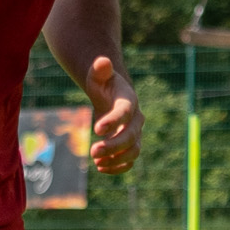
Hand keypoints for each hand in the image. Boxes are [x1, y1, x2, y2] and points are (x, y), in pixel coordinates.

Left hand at [85, 55, 141, 174]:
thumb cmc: (104, 84)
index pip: (125, 113)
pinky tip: (101, 168)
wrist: (112, 95)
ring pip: (133, 152)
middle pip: (131, 136)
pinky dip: (118, 167)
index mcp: (129, 102)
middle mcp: (136, 120)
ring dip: (116, 159)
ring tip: (96, 161)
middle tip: (92, 151)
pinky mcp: (130, 146)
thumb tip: (102, 61)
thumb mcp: (98, 76)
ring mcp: (135, 134)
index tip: (96, 129)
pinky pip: (129, 161)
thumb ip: (100, 70)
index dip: (113, 121)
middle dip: (113, 146)